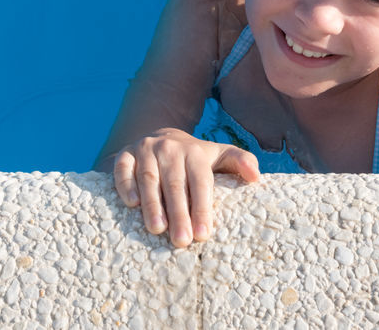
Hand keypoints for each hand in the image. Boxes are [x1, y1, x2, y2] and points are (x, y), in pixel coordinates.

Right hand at [112, 128, 260, 246]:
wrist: (163, 137)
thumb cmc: (195, 159)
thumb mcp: (220, 156)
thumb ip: (241, 162)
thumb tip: (256, 177)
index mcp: (194, 153)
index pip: (200, 182)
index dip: (202, 208)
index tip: (202, 235)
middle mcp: (170, 149)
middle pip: (175, 184)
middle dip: (178, 213)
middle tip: (181, 241)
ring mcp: (146, 150)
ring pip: (149, 178)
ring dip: (152, 204)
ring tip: (157, 229)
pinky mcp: (125, 153)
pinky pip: (123, 169)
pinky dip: (126, 185)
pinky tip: (131, 203)